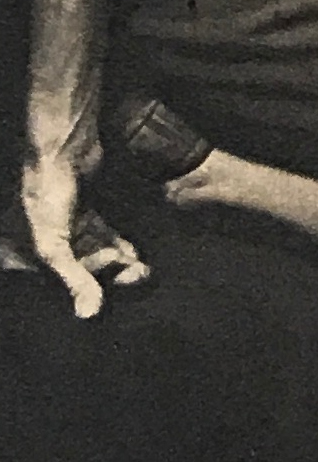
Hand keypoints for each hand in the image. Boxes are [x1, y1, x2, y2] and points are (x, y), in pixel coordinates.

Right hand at [2, 152, 148, 320]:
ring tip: (141, 270)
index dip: (87, 290)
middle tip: (138, 278)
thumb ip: (73, 278)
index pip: (60, 285)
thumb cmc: (46, 195)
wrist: (63, 147)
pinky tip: (133, 254)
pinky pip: (103, 233)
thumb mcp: (53, 244)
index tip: (111, 291)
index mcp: (33, 255)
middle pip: (82, 270)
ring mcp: (69, 225)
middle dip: (109, 277)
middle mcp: (49, 242)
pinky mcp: (86, 209)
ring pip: (95, 253)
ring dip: (118, 263)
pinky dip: (117, 244)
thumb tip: (90, 314)